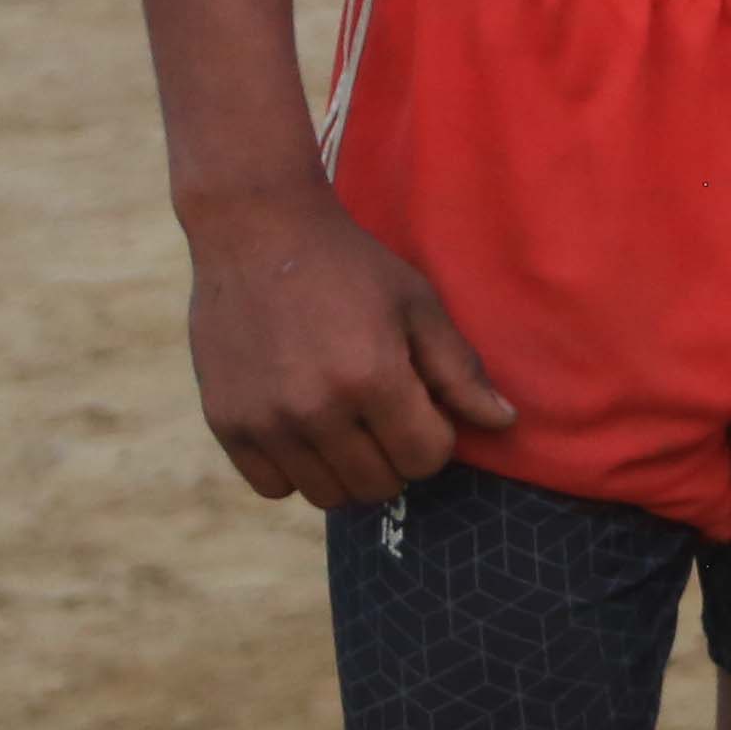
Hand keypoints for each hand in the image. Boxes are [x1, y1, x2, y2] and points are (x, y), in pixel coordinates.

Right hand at [182, 188, 512, 508]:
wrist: (257, 233)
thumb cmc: (350, 266)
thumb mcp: (418, 305)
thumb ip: (459, 370)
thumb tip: (504, 422)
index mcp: (372, 378)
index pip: (425, 458)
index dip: (435, 437)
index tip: (423, 407)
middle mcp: (316, 410)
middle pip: (379, 485)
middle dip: (397, 457)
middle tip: (387, 416)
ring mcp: (266, 422)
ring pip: (328, 496)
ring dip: (349, 470)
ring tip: (349, 424)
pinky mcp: (226, 424)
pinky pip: (274, 487)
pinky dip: (297, 470)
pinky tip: (306, 430)